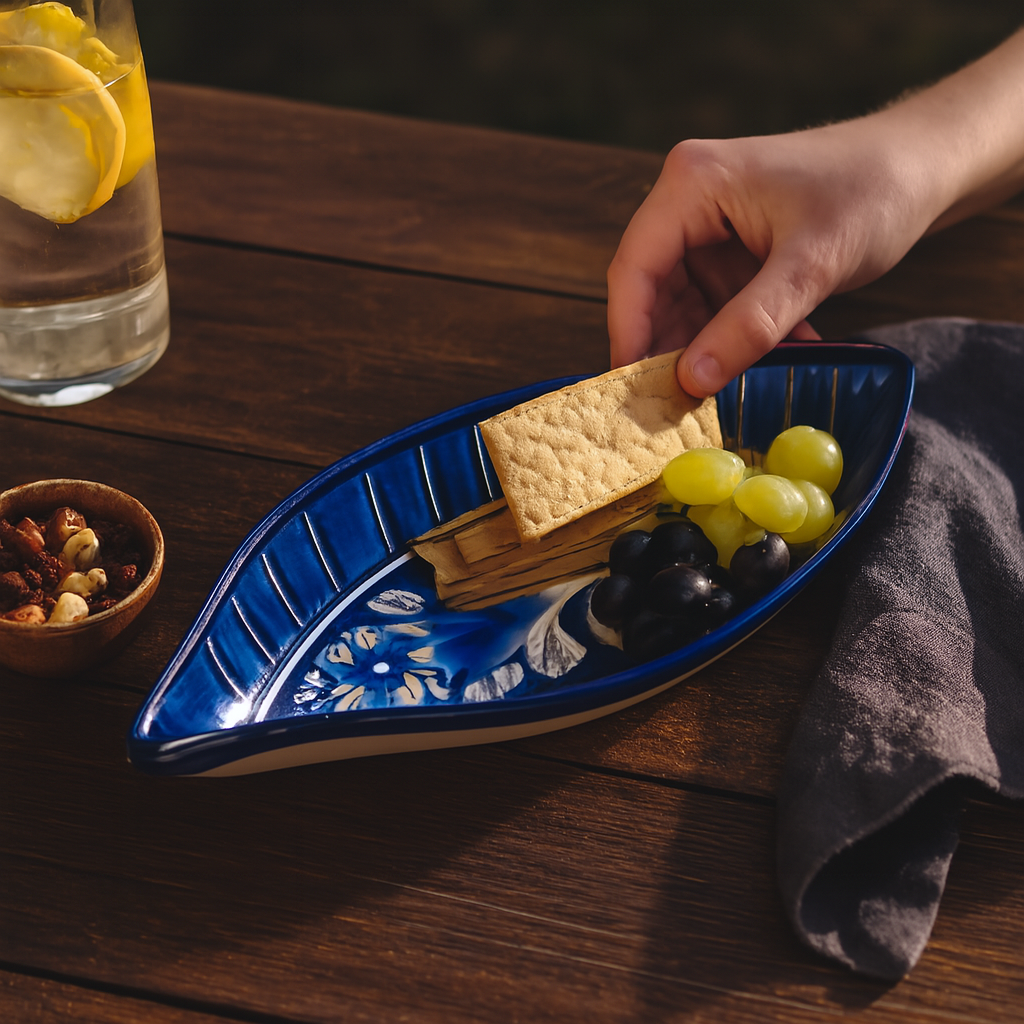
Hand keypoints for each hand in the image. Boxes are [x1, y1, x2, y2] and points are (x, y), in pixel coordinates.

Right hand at [607, 124, 938, 396]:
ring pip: (683, 304)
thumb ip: (749, 325)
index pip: (634, 269)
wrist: (927, 166)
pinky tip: (761, 366)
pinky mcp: (734, 249)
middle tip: (673, 408)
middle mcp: (690, 201)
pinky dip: (734, 337)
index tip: (634, 391)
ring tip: (719, 395)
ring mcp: (711, 226)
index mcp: (692, 184)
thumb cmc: (873, 192)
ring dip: (705, 349)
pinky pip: (717, 304)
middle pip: (652, 290)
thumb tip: (691, 381)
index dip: (629, 334)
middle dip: (666, 348)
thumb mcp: (811, 266)